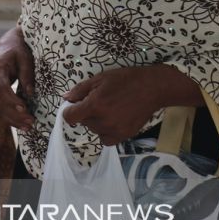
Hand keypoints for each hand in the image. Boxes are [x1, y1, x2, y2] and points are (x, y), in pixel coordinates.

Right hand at [0, 26, 35, 130]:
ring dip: (12, 119)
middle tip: (31, 122)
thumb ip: (27, 74)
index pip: (1, 88)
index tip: (25, 109)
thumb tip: (30, 93)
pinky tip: (20, 125)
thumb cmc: (17, 50)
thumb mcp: (25, 58)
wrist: (6, 46)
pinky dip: (8, 118)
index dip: (12, 100)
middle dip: (14, 114)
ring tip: (28, 127)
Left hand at [63, 65, 201, 145]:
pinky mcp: (125, 135)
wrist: (152, 88)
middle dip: (85, 112)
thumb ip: (80, 90)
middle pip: (83, 122)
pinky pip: (106, 140)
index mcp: (95, 105)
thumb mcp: (99, 79)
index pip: (69, 117)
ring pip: (94, 130)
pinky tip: (112, 121)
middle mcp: (103, 121)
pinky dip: (105, 132)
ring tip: (109, 108)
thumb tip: (66, 99)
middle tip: (98, 101)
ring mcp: (115, 130)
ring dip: (95, 122)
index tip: (74, 106)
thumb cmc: (124, 80)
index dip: (69, 110)